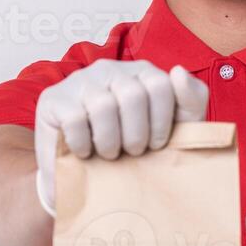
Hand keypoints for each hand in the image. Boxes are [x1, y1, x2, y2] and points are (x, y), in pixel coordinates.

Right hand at [33, 59, 208, 215]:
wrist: (90, 176)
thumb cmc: (136, 149)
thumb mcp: (176, 127)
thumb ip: (191, 100)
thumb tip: (178, 72)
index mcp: (142, 73)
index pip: (161, 86)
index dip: (161, 123)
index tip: (156, 145)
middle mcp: (110, 69)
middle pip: (133, 95)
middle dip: (136, 134)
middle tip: (132, 153)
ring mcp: (80, 81)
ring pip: (103, 106)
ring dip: (110, 141)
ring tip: (109, 155)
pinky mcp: (54, 98)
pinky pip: (74, 118)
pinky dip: (83, 143)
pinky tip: (85, 152)